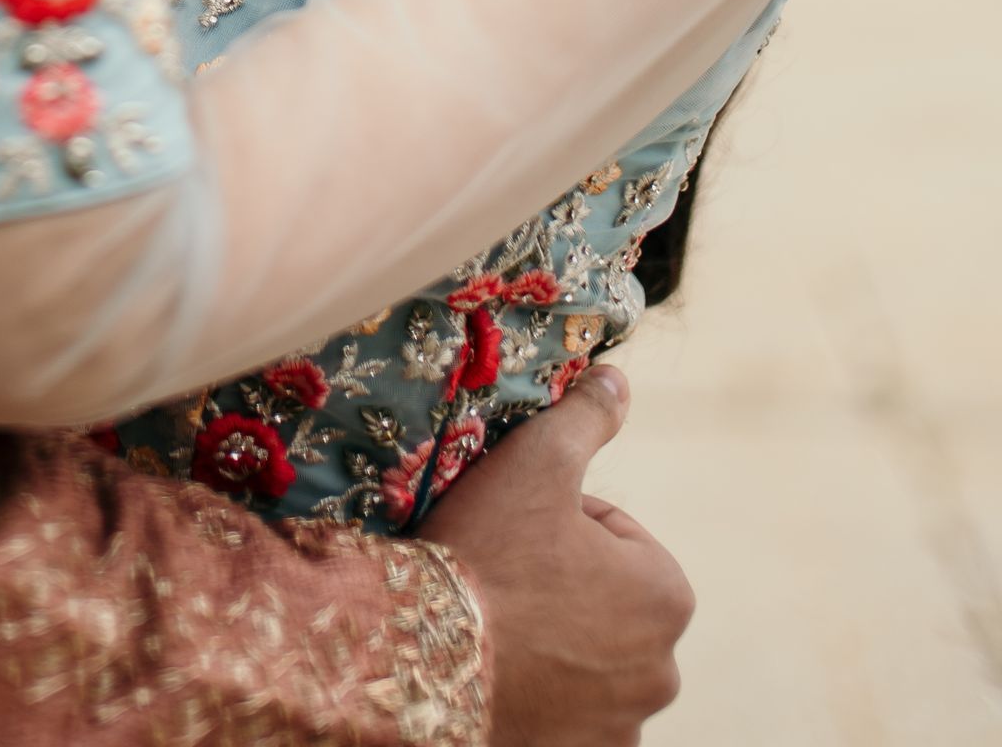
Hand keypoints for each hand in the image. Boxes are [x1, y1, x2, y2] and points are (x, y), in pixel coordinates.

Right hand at [424, 371, 691, 744]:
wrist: (423, 658)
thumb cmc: (488, 554)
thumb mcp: (537, 462)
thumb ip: (586, 417)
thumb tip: (618, 378)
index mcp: (667, 593)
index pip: (613, 533)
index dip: (555, 520)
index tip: (511, 530)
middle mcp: (663, 670)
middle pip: (602, 599)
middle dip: (559, 584)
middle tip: (498, 574)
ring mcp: (622, 725)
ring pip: (584, 657)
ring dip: (550, 641)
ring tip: (494, 625)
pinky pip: (566, 713)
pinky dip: (540, 695)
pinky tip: (498, 675)